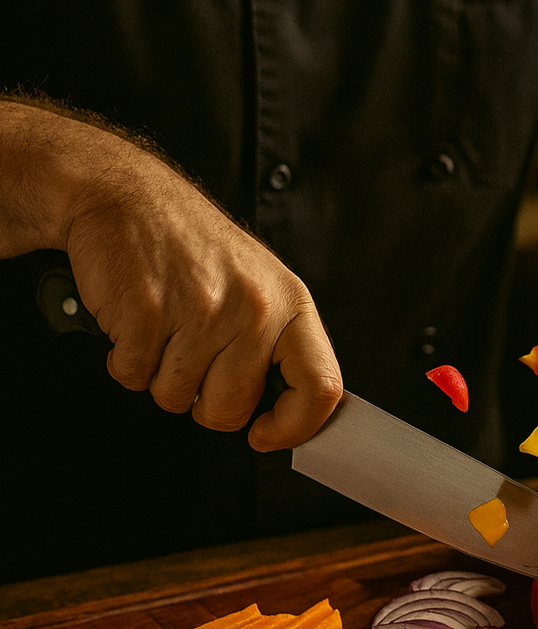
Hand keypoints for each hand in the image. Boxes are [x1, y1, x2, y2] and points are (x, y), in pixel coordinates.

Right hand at [59, 128, 341, 449]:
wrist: (127, 195)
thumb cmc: (191, 246)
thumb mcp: (259, 284)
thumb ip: (277, 345)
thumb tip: (288, 412)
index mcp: (290, 303)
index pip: (321, 388)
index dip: (294, 427)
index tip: (267, 434)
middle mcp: (254, 308)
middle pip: (231, 409)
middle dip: (203, 399)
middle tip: (191, 355)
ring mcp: (201, 312)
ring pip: (176, 398)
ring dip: (159, 373)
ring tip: (164, 325)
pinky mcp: (147, 315)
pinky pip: (133, 377)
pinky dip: (125, 358)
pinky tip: (137, 319)